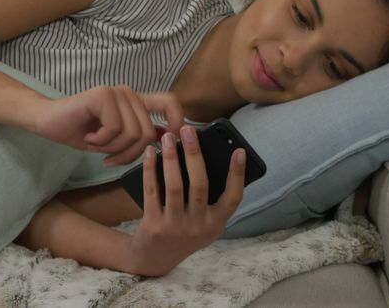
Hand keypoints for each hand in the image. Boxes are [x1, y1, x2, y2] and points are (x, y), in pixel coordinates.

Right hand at [33, 86, 185, 165]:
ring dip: (114, 148)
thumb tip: (164, 139)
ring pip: (133, 132)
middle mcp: (128, 93)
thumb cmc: (81, 132)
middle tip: (111, 159)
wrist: (49, 123)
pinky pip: (115, 128)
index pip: (169, 103)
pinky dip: (101, 141)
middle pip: (147, 131)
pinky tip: (89, 137)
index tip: (168, 140)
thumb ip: (138, 137)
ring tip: (97, 145)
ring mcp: (116, 92)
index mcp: (135, 102)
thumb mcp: (116, 140)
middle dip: (130, 153)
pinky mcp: (103, 95)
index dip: (177, 120)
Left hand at [124, 126, 245, 276]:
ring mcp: (175, 226)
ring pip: (175, 185)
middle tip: (188, 131)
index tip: (239, 151)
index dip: (237, 175)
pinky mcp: (154, 224)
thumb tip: (204, 156)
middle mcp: (198, 227)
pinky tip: (150, 153)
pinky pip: (152, 190)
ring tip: (167, 137)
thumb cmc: (182, 231)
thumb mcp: (203, 222)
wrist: (154, 259)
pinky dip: (150, 168)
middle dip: (194, 154)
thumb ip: (208, 198)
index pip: (233, 198)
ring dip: (171, 157)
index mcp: (216, 224)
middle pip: (200, 184)